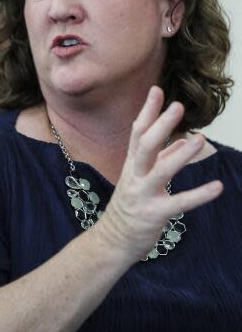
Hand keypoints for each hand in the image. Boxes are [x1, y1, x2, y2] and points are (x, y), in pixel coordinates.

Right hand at [94, 86, 222, 262]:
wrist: (113, 240)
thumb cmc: (129, 207)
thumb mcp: (141, 179)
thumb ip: (163, 159)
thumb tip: (184, 141)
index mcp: (132, 165)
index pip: (137, 133)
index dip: (147, 112)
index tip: (156, 90)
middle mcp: (135, 176)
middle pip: (145, 146)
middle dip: (161, 125)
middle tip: (177, 106)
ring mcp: (143, 194)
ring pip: (161, 171)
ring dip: (181, 155)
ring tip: (201, 140)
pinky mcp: (155, 214)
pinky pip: (179, 203)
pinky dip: (199, 195)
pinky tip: (217, 187)